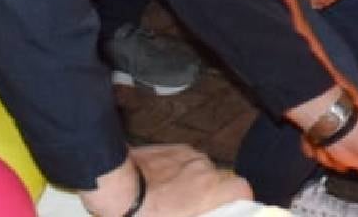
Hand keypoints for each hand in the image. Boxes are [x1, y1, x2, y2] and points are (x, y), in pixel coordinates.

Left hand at [78, 146, 251, 216]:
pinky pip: (184, 159)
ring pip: (200, 169)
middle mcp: (204, 168)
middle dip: (210, 193)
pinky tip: (160, 181)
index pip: (242, 189)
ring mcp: (188, 155)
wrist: (116, 186)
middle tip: (192, 207)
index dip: (241, 199)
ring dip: (193, 180)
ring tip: (170, 194)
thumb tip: (198, 210)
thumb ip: (196, 214)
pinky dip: (178, 169)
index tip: (233, 207)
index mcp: (208, 191)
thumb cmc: (143, 213)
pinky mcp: (172, 147)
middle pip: (219, 180)